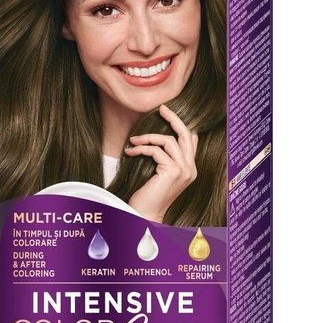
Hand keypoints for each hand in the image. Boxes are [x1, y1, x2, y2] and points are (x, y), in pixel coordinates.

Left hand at [124, 104, 198, 222]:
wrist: (146, 214)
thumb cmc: (149, 195)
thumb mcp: (161, 173)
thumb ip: (166, 157)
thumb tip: (162, 139)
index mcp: (190, 169)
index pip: (192, 140)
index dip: (180, 125)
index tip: (167, 114)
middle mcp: (191, 169)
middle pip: (186, 134)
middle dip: (174, 118)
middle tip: (161, 108)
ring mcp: (184, 170)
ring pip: (168, 140)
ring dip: (148, 137)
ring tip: (134, 140)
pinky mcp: (173, 171)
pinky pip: (156, 151)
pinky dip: (141, 148)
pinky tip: (130, 151)